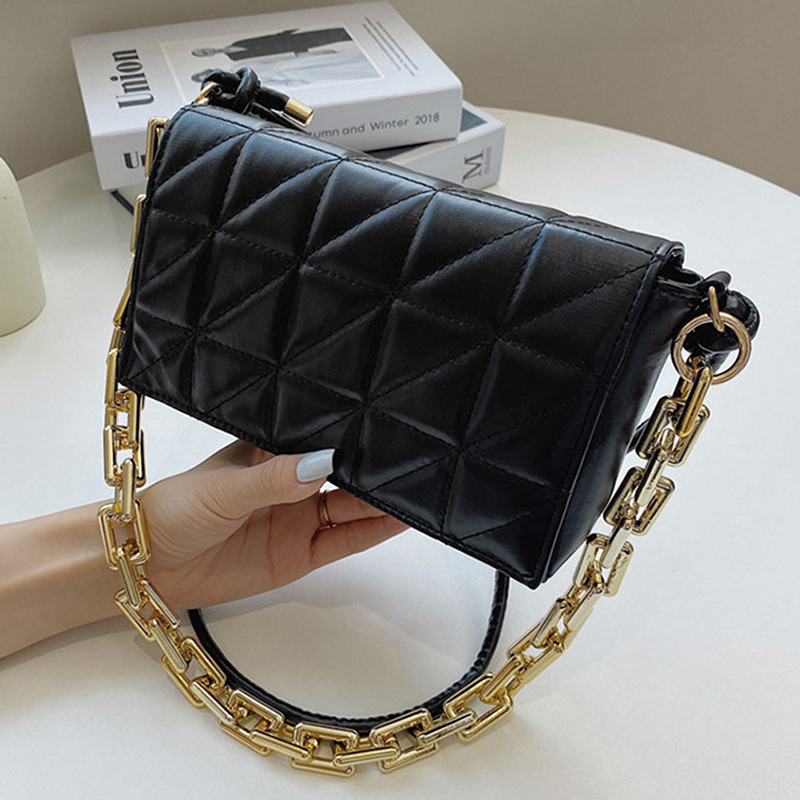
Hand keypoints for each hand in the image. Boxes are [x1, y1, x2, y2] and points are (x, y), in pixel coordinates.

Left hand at [140, 441, 406, 608]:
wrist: (149, 567)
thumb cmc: (176, 511)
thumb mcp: (225, 487)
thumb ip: (274, 479)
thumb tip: (323, 464)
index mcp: (270, 453)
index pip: (318, 437)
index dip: (348, 432)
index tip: (383, 423)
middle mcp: (290, 483)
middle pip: (343, 473)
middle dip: (374, 466)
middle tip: (414, 456)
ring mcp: (298, 519)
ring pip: (351, 506)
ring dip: (381, 499)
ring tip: (417, 487)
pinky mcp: (300, 555)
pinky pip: (344, 542)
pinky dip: (372, 532)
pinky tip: (398, 520)